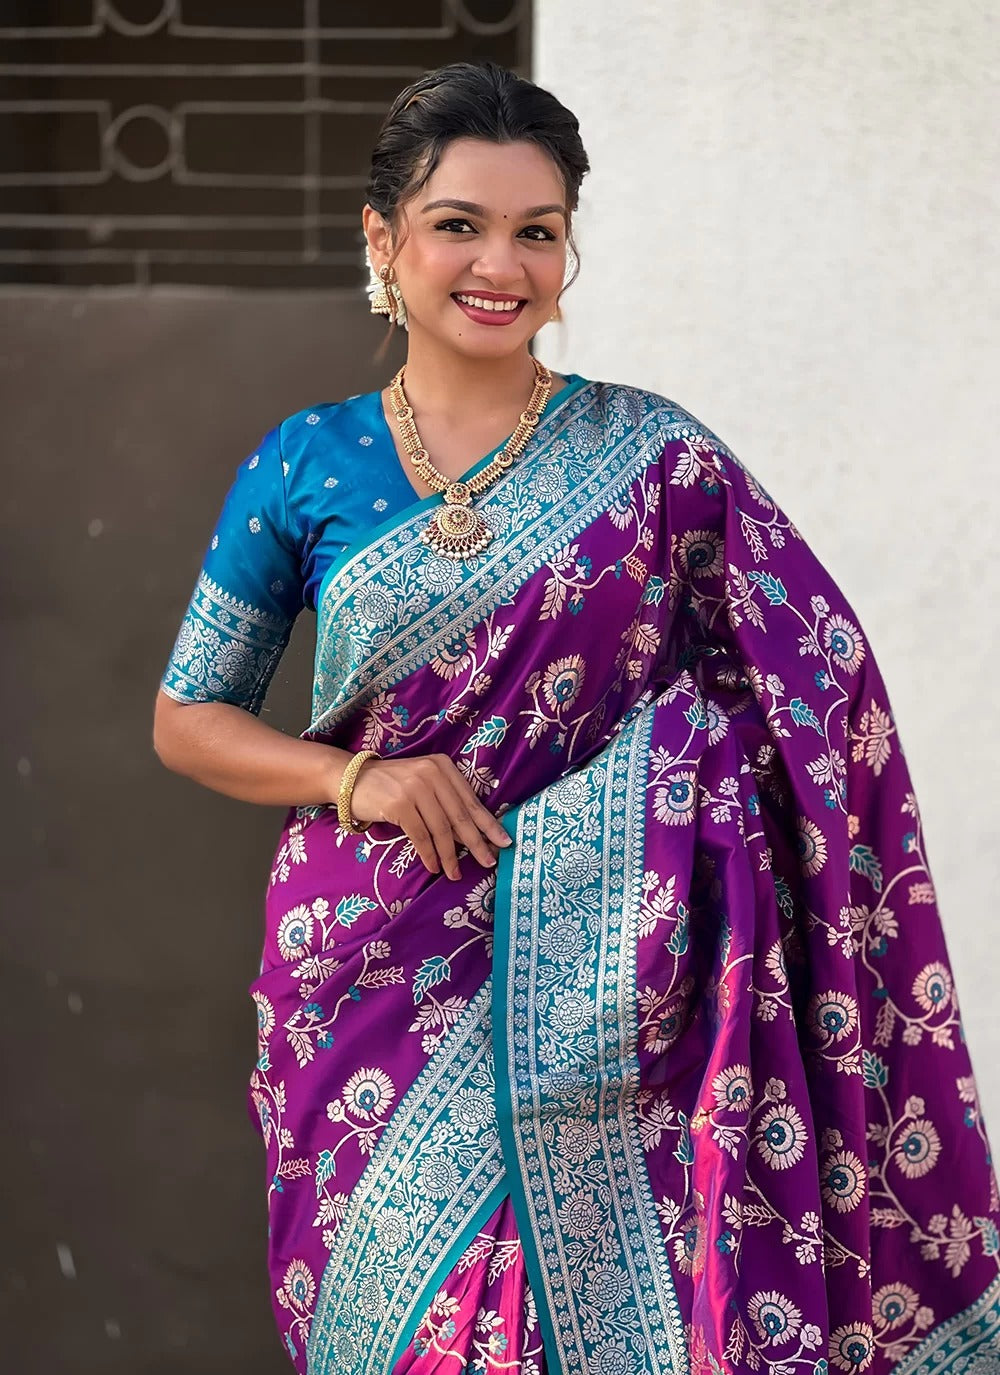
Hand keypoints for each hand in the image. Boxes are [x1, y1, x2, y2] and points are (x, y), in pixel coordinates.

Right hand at [348, 753, 512, 878]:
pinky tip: (434, 866)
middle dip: (476, 843)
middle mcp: (432, 773)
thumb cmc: (391, 786)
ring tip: (456, 873)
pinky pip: (420, 836)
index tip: (505, 842)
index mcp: (443, 766)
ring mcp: (415, 787)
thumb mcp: (423, 784)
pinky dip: (429, 854)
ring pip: (441, 829)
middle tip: (488, 862)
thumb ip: (446, 802)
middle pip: (460, 815)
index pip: (471, 800)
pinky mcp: (399, 804)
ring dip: (450, 855)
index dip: (489, 824)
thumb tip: (471, 837)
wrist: (351, 779)